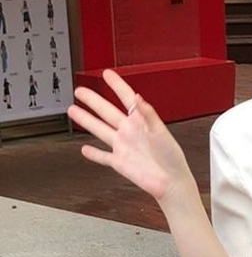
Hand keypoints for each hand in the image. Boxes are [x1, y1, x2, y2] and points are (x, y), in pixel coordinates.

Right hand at [67, 69, 194, 204]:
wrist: (171, 183)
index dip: (116, 85)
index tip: (107, 74)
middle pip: (106, 111)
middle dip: (93, 100)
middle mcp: (130, 132)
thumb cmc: (172, 158)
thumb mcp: (161, 132)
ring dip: (86, 120)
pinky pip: (103, 157)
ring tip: (73, 110)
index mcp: (141, 122)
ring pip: (99, 130)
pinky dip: (93, 154)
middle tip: (80, 91)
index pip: (126, 98)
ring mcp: (123, 147)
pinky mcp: (119, 163)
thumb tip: (139, 98)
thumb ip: (149, 114)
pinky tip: (85, 149)